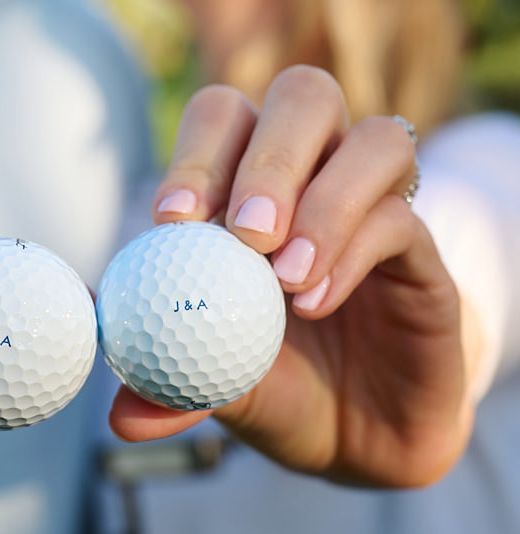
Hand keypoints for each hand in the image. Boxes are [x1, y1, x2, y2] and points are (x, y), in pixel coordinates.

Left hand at [110, 68, 472, 487]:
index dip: (197, 153)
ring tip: (284, 279)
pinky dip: (352, 253)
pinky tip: (314, 305)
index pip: (224, 117)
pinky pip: (400, 219)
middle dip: (269, 158)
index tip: (172, 220)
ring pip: (376, 139)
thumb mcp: (208, 384)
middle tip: (243, 234)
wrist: (354, 439)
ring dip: (326, 200)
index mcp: (249, 176)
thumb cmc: (270, 385)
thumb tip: (109, 400)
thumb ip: (164, 381)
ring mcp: (378, 202)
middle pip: (305, 95)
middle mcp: (319, 170)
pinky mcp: (423, 249)